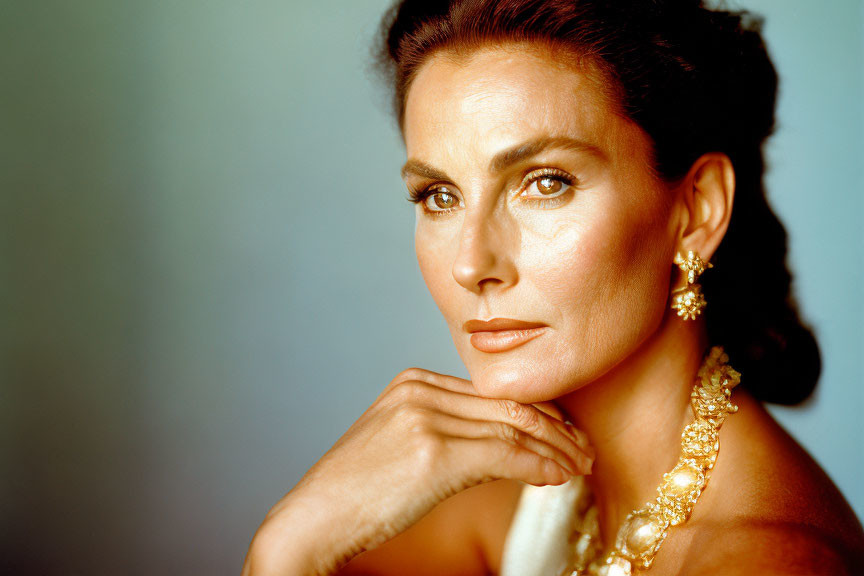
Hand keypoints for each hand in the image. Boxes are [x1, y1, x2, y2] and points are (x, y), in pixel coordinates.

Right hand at [245, 367, 593, 575]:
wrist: (314, 517)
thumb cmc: (356, 492)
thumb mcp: (400, 444)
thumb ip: (446, 430)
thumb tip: (503, 447)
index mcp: (414, 382)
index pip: (494, 393)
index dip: (538, 413)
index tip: (564, 434)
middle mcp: (421, 389)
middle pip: (508, 404)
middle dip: (555, 428)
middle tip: (584, 451)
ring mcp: (425, 416)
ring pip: (512, 428)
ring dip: (555, 449)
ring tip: (580, 467)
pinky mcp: (433, 451)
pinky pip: (503, 454)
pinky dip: (538, 465)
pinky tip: (557, 477)